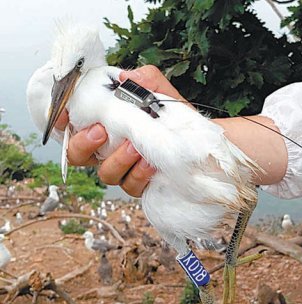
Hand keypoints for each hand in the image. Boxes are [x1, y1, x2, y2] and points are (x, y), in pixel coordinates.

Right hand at [63, 65, 179, 196]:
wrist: (200, 137)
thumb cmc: (171, 114)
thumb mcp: (158, 89)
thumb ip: (143, 79)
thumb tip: (127, 78)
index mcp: (103, 125)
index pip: (70, 125)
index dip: (59, 122)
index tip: (62, 116)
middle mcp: (107, 149)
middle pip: (77, 154)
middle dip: (83, 144)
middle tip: (100, 132)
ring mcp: (123, 169)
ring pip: (105, 172)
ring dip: (118, 158)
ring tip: (135, 145)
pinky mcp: (140, 184)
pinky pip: (131, 184)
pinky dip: (139, 173)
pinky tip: (150, 162)